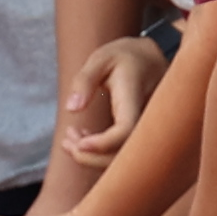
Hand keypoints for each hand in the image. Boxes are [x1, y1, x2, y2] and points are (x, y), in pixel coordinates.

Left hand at [59, 34, 165, 168]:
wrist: (150, 59)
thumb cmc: (122, 57)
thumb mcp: (100, 58)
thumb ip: (84, 80)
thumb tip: (72, 109)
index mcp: (135, 95)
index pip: (125, 130)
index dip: (102, 143)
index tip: (79, 143)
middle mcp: (147, 117)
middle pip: (125, 153)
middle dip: (91, 156)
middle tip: (66, 140)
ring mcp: (148, 129)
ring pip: (125, 159)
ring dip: (93, 157)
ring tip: (68, 139)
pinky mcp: (142, 136)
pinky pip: (124, 153)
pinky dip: (100, 154)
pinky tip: (82, 140)